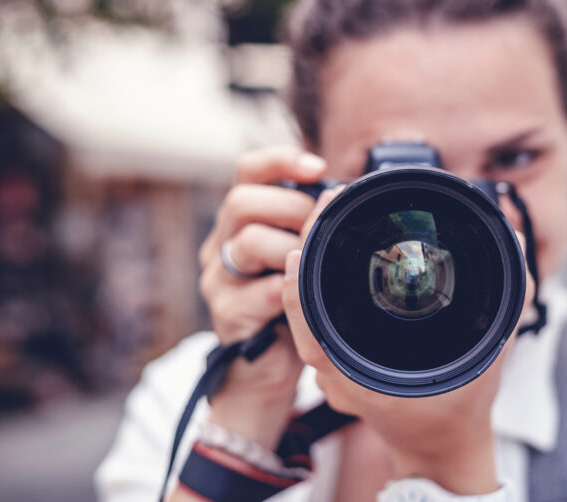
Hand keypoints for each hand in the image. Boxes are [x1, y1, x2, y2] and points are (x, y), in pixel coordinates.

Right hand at [196, 146, 327, 448]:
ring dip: (291, 250)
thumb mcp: (300, 257)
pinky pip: (260, 291)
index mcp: (241, 222)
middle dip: (290, 209)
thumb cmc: (289, 304)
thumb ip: (310, 227)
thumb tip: (348, 196)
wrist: (264, 367)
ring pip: (249, 242)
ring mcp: (218, 279)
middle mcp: (221, 244)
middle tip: (316, 230)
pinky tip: (300, 298)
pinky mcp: (226, 313)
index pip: (248, 171)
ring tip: (309, 268)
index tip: (318, 167)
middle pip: (242, 201)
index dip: (280, 160)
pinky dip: (287, 291)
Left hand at [280, 189, 536, 494]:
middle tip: (324, 204)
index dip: (298, 290)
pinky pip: (317, 317)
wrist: (440, 446)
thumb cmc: (460, 408)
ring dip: (312, 263)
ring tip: (326, 214)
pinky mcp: (337, 359)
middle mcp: (338, 373)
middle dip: (310, 253)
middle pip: (303, 309)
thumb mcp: (491, 354)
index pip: (312, 329)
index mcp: (361, 375)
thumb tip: (516, 244)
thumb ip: (508, 301)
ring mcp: (332, 369)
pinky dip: (319, 281)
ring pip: (306, 311)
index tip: (301, 248)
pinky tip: (331, 248)